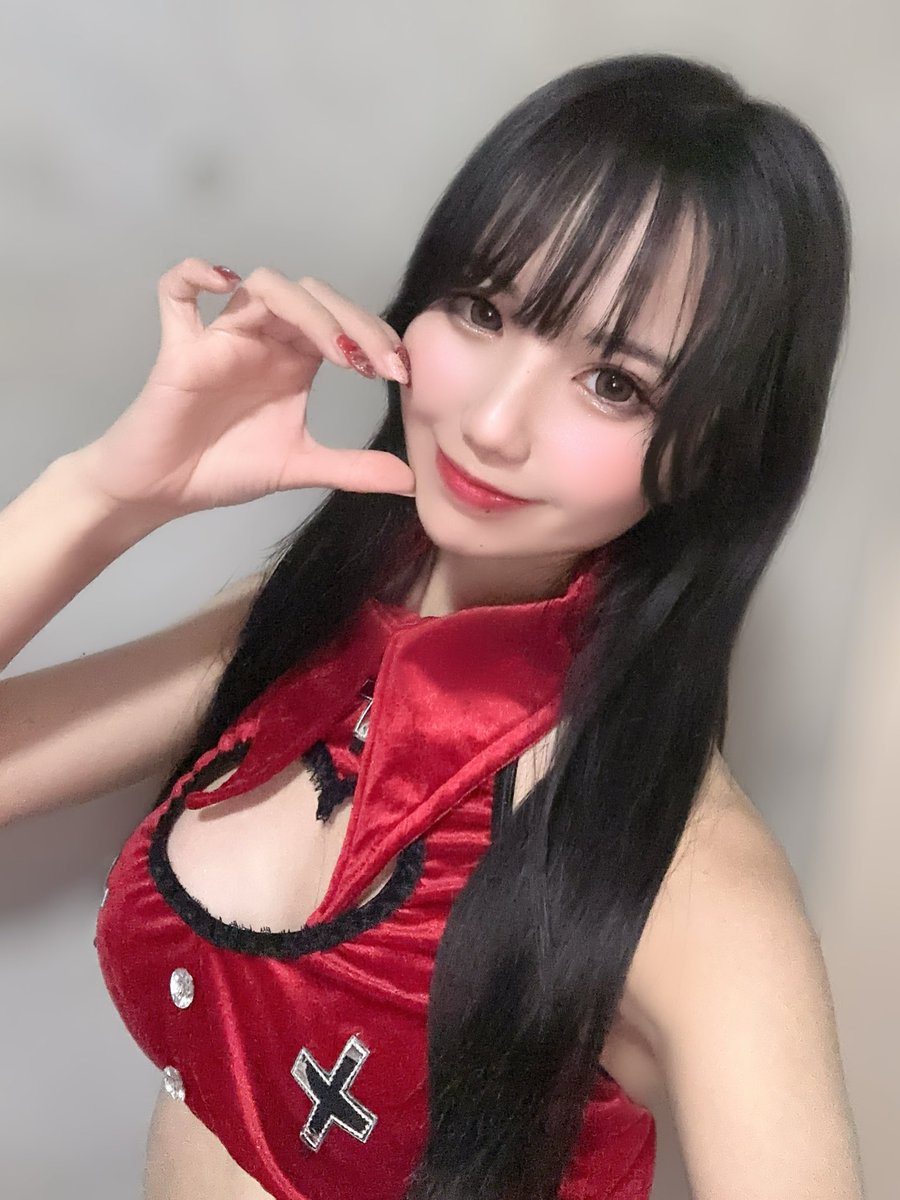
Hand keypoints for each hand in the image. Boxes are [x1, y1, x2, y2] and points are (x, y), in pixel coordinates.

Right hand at [76, 259, 415, 520]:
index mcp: (295, 358)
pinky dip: (195, 274)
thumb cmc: (225, 468)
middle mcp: (264, 337)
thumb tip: (412, 480)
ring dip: (309, 311)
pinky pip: (177, 292)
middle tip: (381, 367)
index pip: (342, 321)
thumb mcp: (301, 467)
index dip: (375, 337)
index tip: (402, 375)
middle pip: (313, 296)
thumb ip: (354, 468)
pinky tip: (226, 285)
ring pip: (266, 286)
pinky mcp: (181, 348)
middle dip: (354, 323)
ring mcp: (222, 336)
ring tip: (337, 353)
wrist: (165, 492)